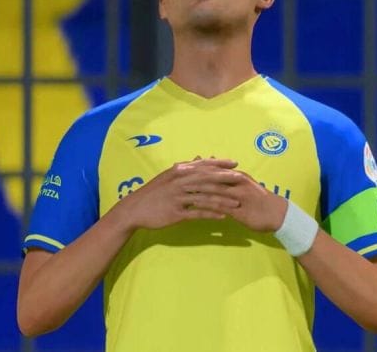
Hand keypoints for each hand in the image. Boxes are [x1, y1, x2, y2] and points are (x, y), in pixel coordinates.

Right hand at [116, 158, 243, 229]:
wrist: (135, 209)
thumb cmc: (154, 192)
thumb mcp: (168, 176)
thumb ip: (185, 168)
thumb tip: (199, 158)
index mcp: (178, 171)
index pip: (203, 165)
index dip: (220, 164)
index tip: (235, 163)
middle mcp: (179, 182)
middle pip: (207, 179)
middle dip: (225, 179)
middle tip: (241, 179)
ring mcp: (178, 197)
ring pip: (205, 197)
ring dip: (223, 200)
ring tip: (237, 202)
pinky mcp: (176, 213)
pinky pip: (197, 213)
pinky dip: (211, 214)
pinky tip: (223, 217)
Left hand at [185, 170, 288, 232]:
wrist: (278, 214)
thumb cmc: (259, 202)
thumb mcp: (243, 186)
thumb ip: (228, 178)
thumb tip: (213, 166)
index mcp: (236, 175)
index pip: (212, 168)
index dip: (194, 167)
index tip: (178, 166)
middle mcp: (236, 181)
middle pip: (209, 175)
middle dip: (190, 174)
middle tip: (173, 174)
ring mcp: (237, 195)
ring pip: (212, 189)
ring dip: (195, 188)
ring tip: (178, 189)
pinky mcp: (237, 209)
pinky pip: (218, 205)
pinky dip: (205, 205)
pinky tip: (192, 206)